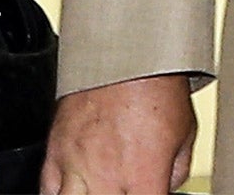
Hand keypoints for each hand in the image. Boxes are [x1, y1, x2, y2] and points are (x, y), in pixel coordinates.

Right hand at [42, 76, 196, 194]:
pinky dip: (60, 193)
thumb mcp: (185, 133)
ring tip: (100, 188)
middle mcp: (106, 176)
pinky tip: (75, 189)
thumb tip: (168, 184)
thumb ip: (175, 172)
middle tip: (125, 187)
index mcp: (143, 177)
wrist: (127, 51)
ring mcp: (76, 164)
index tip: (151, 190)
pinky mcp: (56, 150)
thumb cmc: (156, 85)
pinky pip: (48, 190)